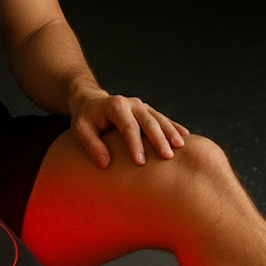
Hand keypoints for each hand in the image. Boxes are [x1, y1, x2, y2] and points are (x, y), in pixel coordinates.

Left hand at [70, 92, 189, 168]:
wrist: (90, 101)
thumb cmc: (85, 118)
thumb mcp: (80, 130)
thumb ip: (92, 146)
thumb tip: (105, 164)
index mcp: (114, 106)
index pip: (127, 126)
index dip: (134, 144)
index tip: (140, 162)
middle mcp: (131, 104)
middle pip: (148, 121)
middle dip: (158, 139)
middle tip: (167, 156)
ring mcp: (141, 106)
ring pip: (159, 119)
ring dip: (170, 132)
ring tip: (180, 147)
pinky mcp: (148, 110)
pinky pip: (163, 118)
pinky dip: (174, 127)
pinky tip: (185, 136)